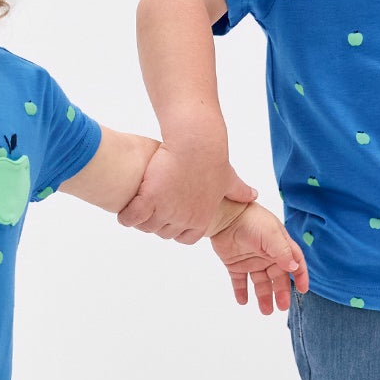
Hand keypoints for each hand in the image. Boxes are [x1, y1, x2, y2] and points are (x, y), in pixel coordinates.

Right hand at [118, 143, 254, 243]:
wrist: (195, 142)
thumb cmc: (212, 157)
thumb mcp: (228, 178)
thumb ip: (239, 191)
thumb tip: (253, 195)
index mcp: (201, 218)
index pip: (185, 238)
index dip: (176, 228)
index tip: (170, 216)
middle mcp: (184, 219)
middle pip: (163, 233)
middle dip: (157, 223)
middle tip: (150, 209)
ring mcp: (166, 211)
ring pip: (146, 227)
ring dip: (140, 219)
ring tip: (136, 206)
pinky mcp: (149, 198)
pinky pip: (131, 218)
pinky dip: (126, 216)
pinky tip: (125, 207)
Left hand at [209, 202, 309, 312]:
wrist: (224, 215)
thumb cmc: (251, 220)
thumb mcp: (271, 235)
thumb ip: (283, 252)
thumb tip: (294, 268)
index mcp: (280, 246)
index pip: (295, 263)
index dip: (301, 276)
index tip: (303, 290)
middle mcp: (267, 255)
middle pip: (278, 278)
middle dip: (281, 292)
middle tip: (282, 307)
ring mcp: (251, 260)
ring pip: (260, 283)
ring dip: (263, 296)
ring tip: (265, 311)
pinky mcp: (234, 264)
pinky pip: (240, 282)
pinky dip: (241, 292)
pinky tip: (243, 301)